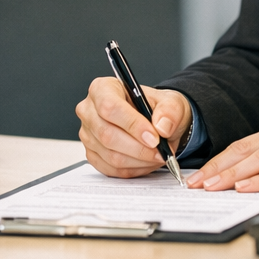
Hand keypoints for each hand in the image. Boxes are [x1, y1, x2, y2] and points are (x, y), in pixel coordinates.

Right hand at [76, 77, 191, 177]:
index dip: (132, 124)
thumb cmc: (156, 108)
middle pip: (107, 134)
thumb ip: (170, 111)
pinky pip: (111, 169)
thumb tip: (162, 127)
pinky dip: (133, 169)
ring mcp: (88, 134)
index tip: (154, 137)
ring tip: (157, 156)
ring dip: (139, 160)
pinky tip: (146, 161)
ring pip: (110, 155)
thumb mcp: (171, 102)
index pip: (110, 106)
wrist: (154, 122)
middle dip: (139, 148)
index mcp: (103, 88)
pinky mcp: (92, 154)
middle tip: (161, 151)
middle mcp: (89, 110)